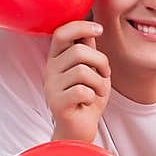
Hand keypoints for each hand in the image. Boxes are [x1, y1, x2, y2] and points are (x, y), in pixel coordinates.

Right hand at [44, 21, 110, 142]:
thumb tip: (92, 26)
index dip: (80, 26)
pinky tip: (90, 102)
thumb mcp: (93, 70)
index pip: (62, 33)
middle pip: (78, 52)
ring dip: (99, 82)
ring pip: (83, 71)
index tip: (99, 29)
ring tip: (98, 91)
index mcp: (57, 58)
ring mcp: (51, 87)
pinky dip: (94, 95)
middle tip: (105, 75)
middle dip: (101, 62)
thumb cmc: (88, 98)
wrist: (81, 129)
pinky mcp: (56, 103)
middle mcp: (50, 70)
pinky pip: (82, 90)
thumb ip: (89, 50)